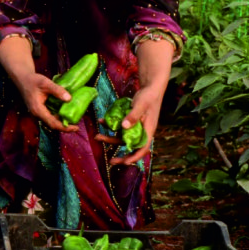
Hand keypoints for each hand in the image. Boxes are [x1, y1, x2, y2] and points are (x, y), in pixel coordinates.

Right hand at [13, 71, 75, 131]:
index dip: (65, 127)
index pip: (53, 124)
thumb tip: (69, 99)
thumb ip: (57, 90)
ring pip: (51, 122)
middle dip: (64, 127)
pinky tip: (64, 113)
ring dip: (61, 122)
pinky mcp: (39, 110)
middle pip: (52, 125)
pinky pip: (49, 117)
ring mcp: (37, 113)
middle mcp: (37, 114)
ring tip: (73, 120)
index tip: (76, 127)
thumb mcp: (46, 83)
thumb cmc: (33, 81)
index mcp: (38, 110)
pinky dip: (57, 117)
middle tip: (77, 125)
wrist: (22, 79)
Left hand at [94, 37, 172, 164]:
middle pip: (130, 146)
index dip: (134, 157)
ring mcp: (136, 126)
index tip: (124, 162)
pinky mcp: (131, 120)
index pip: (142, 148)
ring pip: (123, 136)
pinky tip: (102, 121)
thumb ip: (133, 115)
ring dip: (110, 138)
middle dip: (120, 153)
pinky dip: (111, 125)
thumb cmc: (149, 96)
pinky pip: (120, 127)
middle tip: (110, 161)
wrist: (151, 86)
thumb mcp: (141, 105)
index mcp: (148, 130)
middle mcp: (142, 131)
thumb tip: (124, 126)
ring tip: (97, 136)